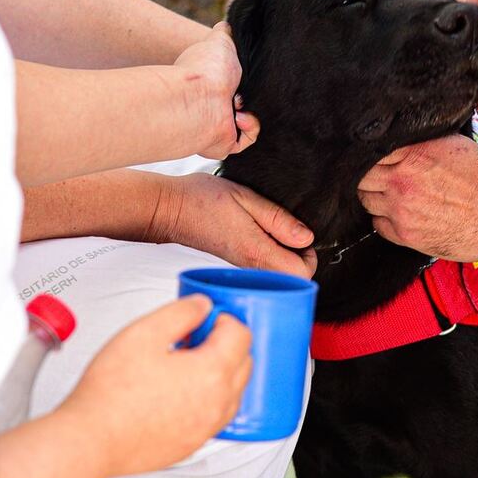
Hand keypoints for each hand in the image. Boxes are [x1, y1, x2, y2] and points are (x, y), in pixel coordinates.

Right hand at [59, 296, 251, 476]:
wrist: (90, 440)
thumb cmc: (111, 392)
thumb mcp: (145, 332)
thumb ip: (182, 312)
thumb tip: (203, 306)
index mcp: (212, 372)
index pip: (241, 334)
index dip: (223, 318)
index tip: (203, 318)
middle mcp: (217, 403)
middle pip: (244, 362)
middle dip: (226, 343)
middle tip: (194, 337)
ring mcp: (206, 427)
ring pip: (233, 391)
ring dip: (221, 371)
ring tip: (186, 363)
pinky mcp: (192, 444)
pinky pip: (215, 415)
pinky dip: (209, 398)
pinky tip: (180, 391)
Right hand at [149, 173, 316, 278]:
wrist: (169, 210)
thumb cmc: (202, 201)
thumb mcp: (246, 198)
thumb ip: (278, 219)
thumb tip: (306, 237)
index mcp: (256, 251)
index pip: (300, 274)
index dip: (309, 255)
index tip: (300, 235)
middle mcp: (251, 266)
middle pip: (292, 279)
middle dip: (299, 257)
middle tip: (288, 230)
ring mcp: (243, 268)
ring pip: (279, 274)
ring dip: (285, 253)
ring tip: (272, 227)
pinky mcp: (238, 263)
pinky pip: (264, 266)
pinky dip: (271, 252)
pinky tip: (260, 231)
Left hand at [172, 22, 259, 158]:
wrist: (199, 99)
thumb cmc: (206, 70)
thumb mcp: (220, 40)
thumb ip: (226, 32)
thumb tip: (228, 25)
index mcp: (212, 84)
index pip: (235, 83)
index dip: (245, 78)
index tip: (250, 73)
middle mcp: (213, 106)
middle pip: (243, 103)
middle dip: (251, 95)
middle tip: (246, 90)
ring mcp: (218, 125)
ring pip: (246, 123)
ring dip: (250, 112)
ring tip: (239, 103)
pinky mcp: (225, 142)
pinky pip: (246, 139)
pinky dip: (249, 127)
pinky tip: (239, 117)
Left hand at [358, 135, 477, 261]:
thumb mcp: (456, 145)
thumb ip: (424, 143)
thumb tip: (408, 139)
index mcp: (414, 154)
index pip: (373, 150)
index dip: (375, 153)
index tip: (380, 156)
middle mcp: (401, 181)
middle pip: (362, 176)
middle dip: (370, 174)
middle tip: (382, 175)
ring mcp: (400, 210)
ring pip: (366, 200)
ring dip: (375, 195)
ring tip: (392, 194)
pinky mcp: (405, 235)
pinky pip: (378, 225)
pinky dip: (384, 219)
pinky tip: (400, 214)